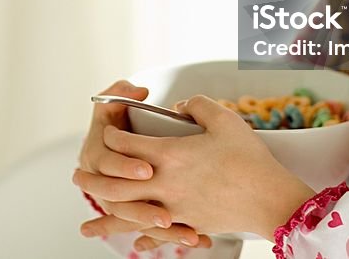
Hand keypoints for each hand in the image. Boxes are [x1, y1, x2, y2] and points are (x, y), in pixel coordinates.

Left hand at [75, 94, 315, 237]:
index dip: (113, 136)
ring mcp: (176, 208)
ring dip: (107, 219)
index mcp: (171, 154)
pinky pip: (160, 235)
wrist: (271, 198)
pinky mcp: (190, 224)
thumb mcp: (224, 119)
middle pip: (118, 183)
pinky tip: (135, 243)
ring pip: (131, 216)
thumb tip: (179, 107)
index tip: (107, 132)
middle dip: (95, 179)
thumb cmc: (249, 158)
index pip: (127, 145)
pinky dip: (144, 239)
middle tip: (77, 177)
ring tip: (86, 226)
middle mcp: (166, 184)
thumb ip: (197, 105)